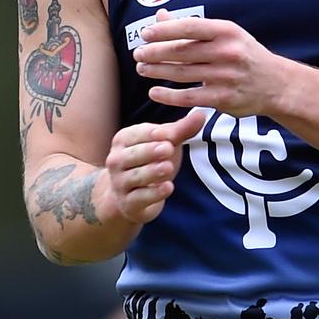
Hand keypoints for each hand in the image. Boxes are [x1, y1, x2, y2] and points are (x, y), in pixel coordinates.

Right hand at [103, 109, 205, 223]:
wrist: (130, 196)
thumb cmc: (149, 161)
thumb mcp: (165, 143)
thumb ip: (180, 130)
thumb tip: (201, 114)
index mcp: (123, 140)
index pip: (138, 134)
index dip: (155, 134)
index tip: (170, 134)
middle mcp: (116, 160)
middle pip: (133, 154)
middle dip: (150, 151)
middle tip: (168, 148)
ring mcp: (120, 183)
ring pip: (136, 176)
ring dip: (152, 172)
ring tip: (168, 167)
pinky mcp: (128, 203)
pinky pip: (140, 197)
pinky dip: (154, 194)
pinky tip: (168, 188)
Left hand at [133, 9, 283, 117]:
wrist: (275, 84)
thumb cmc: (245, 54)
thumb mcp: (226, 35)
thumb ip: (193, 27)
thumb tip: (160, 16)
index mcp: (227, 31)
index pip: (189, 27)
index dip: (164, 30)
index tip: (145, 33)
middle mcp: (227, 52)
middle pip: (181, 51)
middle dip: (155, 52)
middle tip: (138, 53)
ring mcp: (225, 76)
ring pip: (182, 74)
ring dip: (157, 71)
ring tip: (142, 69)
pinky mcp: (222, 99)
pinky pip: (188, 97)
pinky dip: (168, 95)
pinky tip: (154, 91)